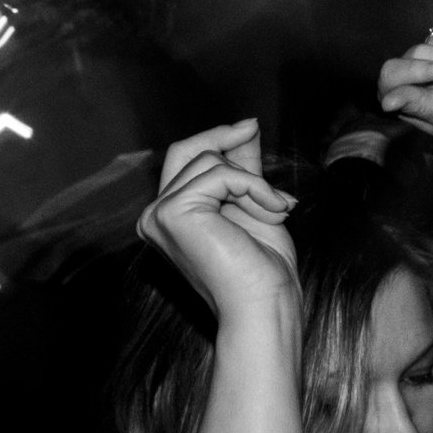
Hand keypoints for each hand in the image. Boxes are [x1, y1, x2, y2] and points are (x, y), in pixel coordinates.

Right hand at [138, 120, 298, 313]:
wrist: (265, 306)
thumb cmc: (264, 270)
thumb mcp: (255, 206)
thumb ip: (243, 170)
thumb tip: (245, 129)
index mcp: (171, 216)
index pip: (186, 162)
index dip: (217, 140)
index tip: (250, 126)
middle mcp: (156, 215)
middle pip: (186, 151)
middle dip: (225, 140)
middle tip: (254, 128)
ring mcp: (160, 214)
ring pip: (210, 161)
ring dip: (255, 183)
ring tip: (277, 210)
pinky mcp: (173, 212)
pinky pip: (221, 174)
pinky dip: (255, 188)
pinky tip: (274, 211)